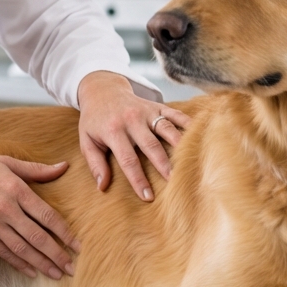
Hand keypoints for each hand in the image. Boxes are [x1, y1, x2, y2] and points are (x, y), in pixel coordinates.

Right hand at [0, 151, 80, 279]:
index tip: (76, 245)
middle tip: (72, 268)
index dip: (64, 232)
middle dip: (57, 254)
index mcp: (15, 188)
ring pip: (22, 249)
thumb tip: (63, 166)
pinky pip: (4, 253)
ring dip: (42, 264)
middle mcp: (4, 209)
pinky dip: (20, 264)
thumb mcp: (6, 162)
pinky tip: (32, 272)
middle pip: (37, 237)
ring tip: (57, 274)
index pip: (46, 215)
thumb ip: (36, 169)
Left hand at [76, 71, 189, 200]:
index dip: (138, 179)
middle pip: (151, 145)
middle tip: (174, 182)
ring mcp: (146, 111)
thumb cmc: (95, 120)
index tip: (148, 197)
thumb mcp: (87, 140)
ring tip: (190, 162)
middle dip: (163, 165)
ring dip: (179, 145)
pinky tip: (199, 135)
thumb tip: (102, 186)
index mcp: (113, 131)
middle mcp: (131, 120)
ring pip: (166, 129)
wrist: (102, 89)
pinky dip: (188, 123)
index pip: (128, 160)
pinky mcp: (157, 105)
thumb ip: (95, 163)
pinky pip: (175, 114)